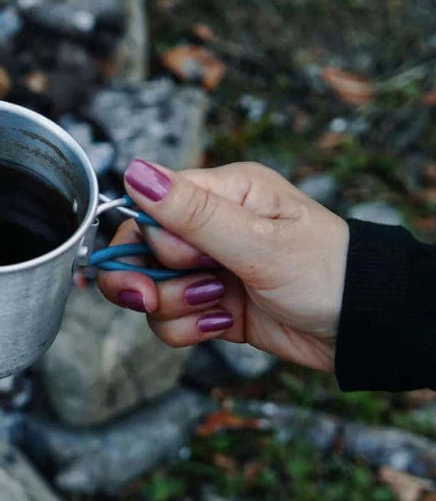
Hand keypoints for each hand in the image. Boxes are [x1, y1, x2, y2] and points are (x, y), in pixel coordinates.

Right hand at [96, 160, 348, 371]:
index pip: (149, 207)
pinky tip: (223, 324)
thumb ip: (191, 213)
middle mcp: (210, 228)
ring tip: (215, 306)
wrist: (364, 329)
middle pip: (139, 250)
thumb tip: (135, 172)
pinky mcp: (211, 304)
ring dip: (173, 307)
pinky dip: (187, 329)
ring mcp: (209, 268)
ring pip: (151, 289)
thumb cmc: (328, 273)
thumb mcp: (258, 241)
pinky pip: (170, 318)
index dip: (148, 238)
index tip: (172, 261)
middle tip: (153, 299)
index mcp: (224, 194)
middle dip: (145, 280)